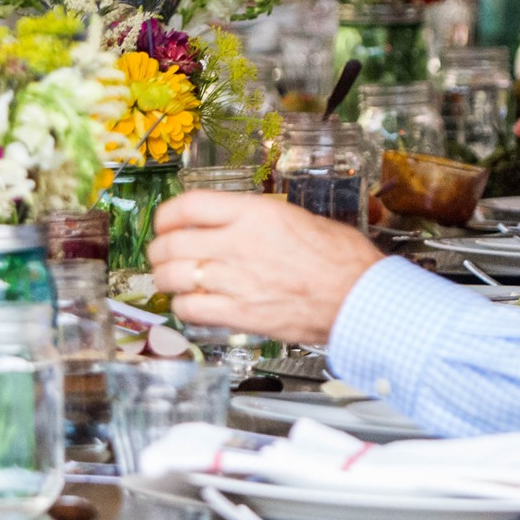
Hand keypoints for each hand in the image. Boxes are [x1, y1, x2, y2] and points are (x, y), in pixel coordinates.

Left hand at [148, 191, 381, 345]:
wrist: (361, 297)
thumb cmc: (341, 259)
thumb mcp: (296, 217)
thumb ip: (256, 219)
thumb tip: (230, 223)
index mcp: (253, 213)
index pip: (188, 205)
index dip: (167, 214)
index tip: (164, 222)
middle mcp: (238, 243)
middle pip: (172, 243)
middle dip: (158, 250)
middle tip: (160, 254)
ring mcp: (236, 280)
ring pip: (174, 277)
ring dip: (164, 279)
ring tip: (168, 280)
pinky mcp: (240, 314)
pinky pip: (191, 310)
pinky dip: (182, 307)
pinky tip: (189, 305)